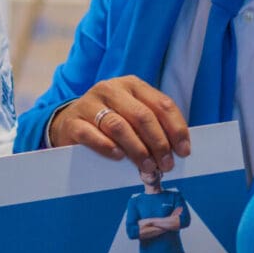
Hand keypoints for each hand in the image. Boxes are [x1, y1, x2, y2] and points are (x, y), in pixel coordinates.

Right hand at [47, 77, 188, 169]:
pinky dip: (107, 147)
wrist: (69, 123)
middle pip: (142, 116)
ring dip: (137, 149)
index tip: (183, 151)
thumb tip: (177, 149)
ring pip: (119, 126)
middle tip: (165, 164)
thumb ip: (153, 126)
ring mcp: (89, 103)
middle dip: (158, 143)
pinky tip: (118, 157)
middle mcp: (111, 89)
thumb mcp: (133, 116)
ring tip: (146, 167)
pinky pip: (91, 134)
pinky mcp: (73, 121)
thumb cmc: (109, 122)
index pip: (161, 104)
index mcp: (132, 85)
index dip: (176, 129)